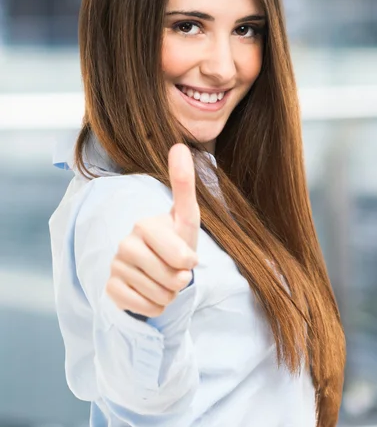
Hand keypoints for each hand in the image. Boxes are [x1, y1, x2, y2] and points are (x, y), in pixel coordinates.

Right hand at [105, 144, 199, 317]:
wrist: (158, 266)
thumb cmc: (176, 239)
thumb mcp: (186, 215)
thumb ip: (184, 183)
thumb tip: (179, 145)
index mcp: (144, 225)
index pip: (181, 256)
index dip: (190, 262)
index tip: (189, 257)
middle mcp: (124, 244)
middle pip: (170, 279)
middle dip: (180, 280)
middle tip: (175, 270)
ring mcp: (115, 267)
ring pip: (158, 296)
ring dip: (169, 293)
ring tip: (164, 279)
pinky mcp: (110, 290)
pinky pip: (143, 308)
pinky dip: (154, 306)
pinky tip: (151, 291)